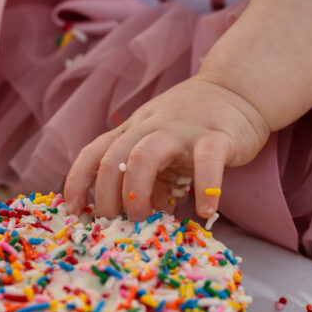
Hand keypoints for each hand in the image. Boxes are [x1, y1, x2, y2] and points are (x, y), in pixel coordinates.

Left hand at [63, 75, 270, 220]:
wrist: (238, 89)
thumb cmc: (194, 125)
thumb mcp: (163, 148)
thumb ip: (150, 179)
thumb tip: (142, 217)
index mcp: (133, 130)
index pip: (94, 152)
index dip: (77, 181)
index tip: (72, 209)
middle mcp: (150, 126)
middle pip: (114, 157)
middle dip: (106, 194)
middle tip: (114, 221)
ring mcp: (182, 130)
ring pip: (146, 155)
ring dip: (137, 190)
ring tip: (145, 217)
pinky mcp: (218, 136)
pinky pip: (207, 162)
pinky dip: (205, 188)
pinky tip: (205, 211)